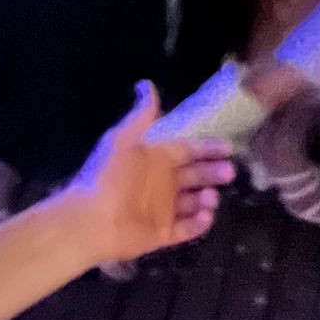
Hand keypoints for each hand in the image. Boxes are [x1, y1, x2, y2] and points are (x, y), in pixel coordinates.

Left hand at [69, 84, 234, 265]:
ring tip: (211, 196)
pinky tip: (206, 215)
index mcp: (154, 159)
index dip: (207, 148)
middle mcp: (161, 183)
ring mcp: (162, 210)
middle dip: (213, 173)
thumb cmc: (108, 176)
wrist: (90, 219)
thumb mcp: (123, 139)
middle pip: (195, 176)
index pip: (187, 151)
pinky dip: (199, 223)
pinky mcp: (162, 234)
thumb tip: (147, 84)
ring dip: (207, 198)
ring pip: (194, 203)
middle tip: (230, 172)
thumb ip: (140, 115)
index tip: (228, 147)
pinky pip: (187, 229)